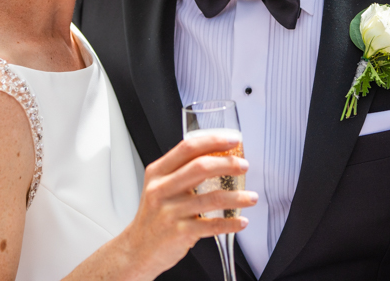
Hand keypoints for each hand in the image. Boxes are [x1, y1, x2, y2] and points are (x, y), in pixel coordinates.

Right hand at [120, 133, 257, 278]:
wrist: (138, 249)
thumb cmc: (154, 216)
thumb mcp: (159, 187)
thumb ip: (180, 172)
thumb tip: (217, 158)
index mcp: (158, 172)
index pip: (187, 148)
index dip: (213, 141)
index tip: (232, 140)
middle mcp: (161, 189)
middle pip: (200, 167)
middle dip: (228, 164)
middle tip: (244, 166)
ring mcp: (170, 211)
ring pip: (211, 198)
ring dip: (238, 197)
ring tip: (251, 197)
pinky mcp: (179, 232)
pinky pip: (212, 225)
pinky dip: (231, 223)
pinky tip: (241, 221)